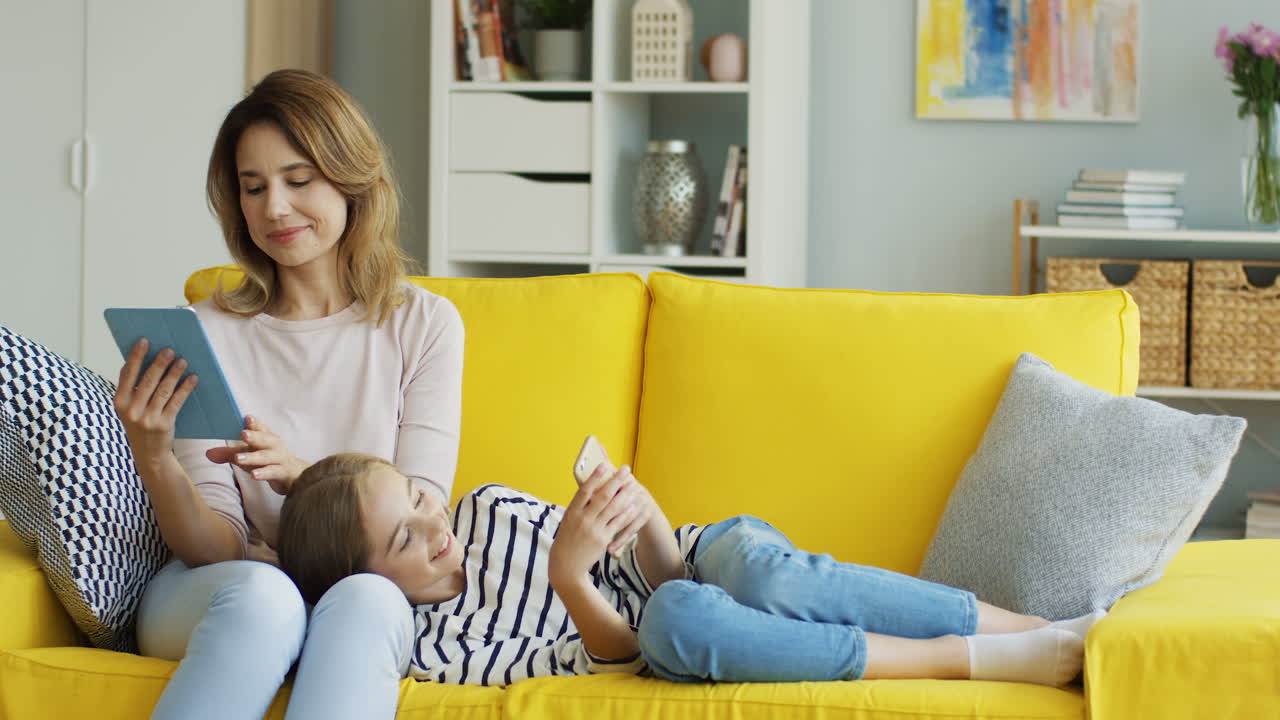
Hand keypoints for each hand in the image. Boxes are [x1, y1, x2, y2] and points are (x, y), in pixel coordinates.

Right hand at [113, 339, 197, 467]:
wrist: (149, 455)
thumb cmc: (141, 424)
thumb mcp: (130, 408)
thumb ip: (134, 388)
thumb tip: (146, 359)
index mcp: (119, 402)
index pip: (127, 374)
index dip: (136, 356)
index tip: (144, 341)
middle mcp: (131, 411)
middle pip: (147, 380)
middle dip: (160, 363)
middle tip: (170, 349)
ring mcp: (147, 419)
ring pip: (163, 390)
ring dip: (174, 373)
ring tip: (183, 361)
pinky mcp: (164, 425)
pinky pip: (177, 402)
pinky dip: (185, 388)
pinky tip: (192, 378)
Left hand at [205, 416, 307, 494]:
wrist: (293, 475)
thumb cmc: (268, 461)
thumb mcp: (249, 455)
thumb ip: (229, 454)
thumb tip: (208, 453)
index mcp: (266, 437)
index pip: (260, 428)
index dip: (254, 423)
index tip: (247, 417)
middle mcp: (274, 446)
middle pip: (265, 439)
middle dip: (254, 436)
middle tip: (243, 433)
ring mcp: (280, 459)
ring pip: (266, 457)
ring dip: (252, 457)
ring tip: (238, 459)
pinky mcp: (282, 473)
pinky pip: (273, 472)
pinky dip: (263, 473)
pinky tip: (254, 475)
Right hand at [550, 464, 653, 583]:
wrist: (566, 566)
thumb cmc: (567, 540)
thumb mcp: (568, 521)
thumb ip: (579, 507)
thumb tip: (592, 489)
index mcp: (572, 512)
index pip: (584, 490)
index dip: (595, 476)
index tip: (604, 464)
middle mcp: (583, 519)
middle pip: (603, 496)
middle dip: (616, 481)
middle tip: (626, 469)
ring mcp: (593, 529)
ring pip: (613, 508)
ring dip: (625, 494)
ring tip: (634, 484)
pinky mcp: (603, 539)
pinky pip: (618, 523)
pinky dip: (626, 513)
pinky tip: (634, 505)